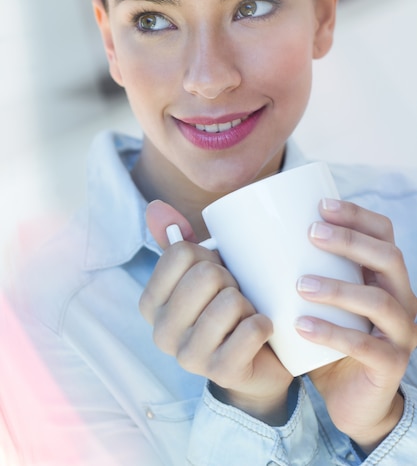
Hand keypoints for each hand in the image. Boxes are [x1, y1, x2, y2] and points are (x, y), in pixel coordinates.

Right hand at [140, 200, 292, 425]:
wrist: (257, 362)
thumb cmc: (226, 310)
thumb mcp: (200, 273)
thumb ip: (176, 241)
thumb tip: (155, 207)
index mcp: (150, 304)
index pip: (180, 253)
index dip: (208, 256)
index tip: (215, 274)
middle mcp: (161, 333)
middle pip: (206, 275)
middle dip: (231, 280)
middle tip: (234, 297)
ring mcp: (188, 357)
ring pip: (230, 302)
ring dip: (248, 304)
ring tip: (244, 316)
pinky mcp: (221, 373)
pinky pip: (251, 330)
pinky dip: (264, 324)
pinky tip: (259, 332)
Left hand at [295, 199, 416, 452]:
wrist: (346, 397)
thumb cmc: (326, 336)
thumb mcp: (319, 298)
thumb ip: (301, 269)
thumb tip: (247, 236)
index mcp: (383, 276)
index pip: (383, 233)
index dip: (357, 215)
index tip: (320, 205)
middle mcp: (401, 298)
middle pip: (388, 258)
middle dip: (350, 241)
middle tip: (311, 234)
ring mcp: (400, 333)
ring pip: (380, 301)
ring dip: (339, 287)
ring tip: (300, 284)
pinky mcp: (390, 365)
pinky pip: (367, 346)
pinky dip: (333, 333)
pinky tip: (302, 326)